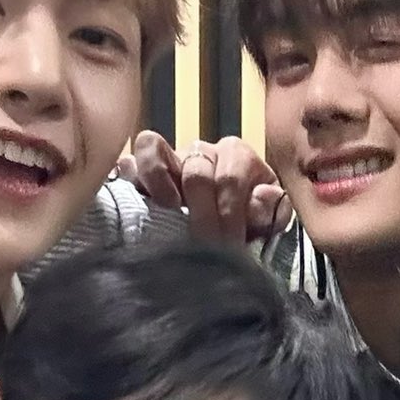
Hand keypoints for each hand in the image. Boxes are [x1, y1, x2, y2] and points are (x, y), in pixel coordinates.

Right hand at [115, 130, 288, 242]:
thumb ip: (271, 210)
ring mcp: (168, 157)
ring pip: (155, 150)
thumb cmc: (245, 224)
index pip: (231, 178)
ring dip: (161, 182)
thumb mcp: (265, 221)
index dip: (231, 214)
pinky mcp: (138, 169)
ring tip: (171, 210)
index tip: (231, 247)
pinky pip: (129, 159)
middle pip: (197, 173)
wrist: (219, 234)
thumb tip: (264, 196)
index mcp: (236, 156)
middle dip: (204, 215)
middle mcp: (202, 150)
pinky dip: (133, 175)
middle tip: (207, 249)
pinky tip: (143, 200)